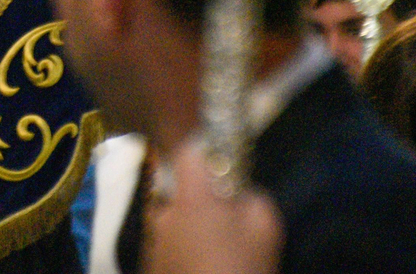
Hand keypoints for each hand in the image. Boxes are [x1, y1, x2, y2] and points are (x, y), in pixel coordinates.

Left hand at [144, 142, 282, 273]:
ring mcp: (152, 242)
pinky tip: (202, 267)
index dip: (207, 155)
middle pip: (179, 190)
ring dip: (190, 227)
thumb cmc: (244, 269)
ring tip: (215, 252)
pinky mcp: (149, 265)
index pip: (188, 153)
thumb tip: (239, 193)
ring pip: (173, 220)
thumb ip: (251, 197)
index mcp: (191, 198)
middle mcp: (163, 215)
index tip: (225, 168)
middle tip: (226, 220)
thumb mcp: (266, 227)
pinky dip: (182, 250)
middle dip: (200, 199)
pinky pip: (167, 245)